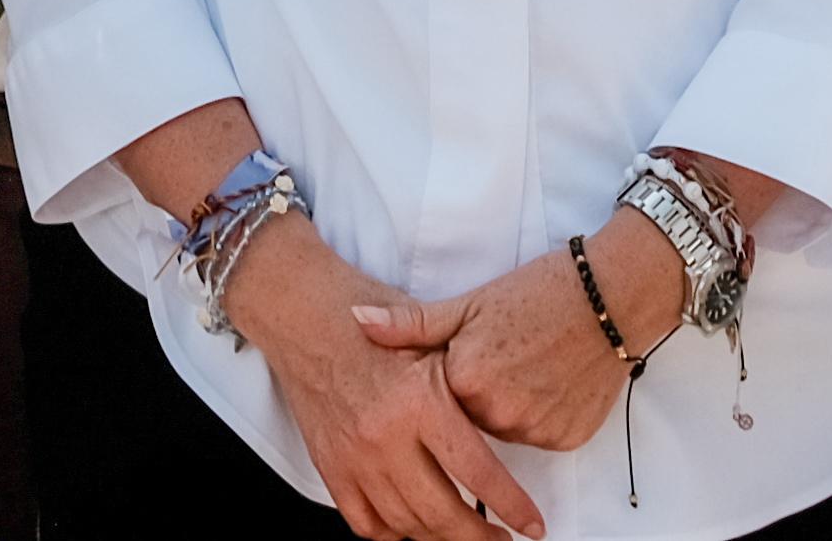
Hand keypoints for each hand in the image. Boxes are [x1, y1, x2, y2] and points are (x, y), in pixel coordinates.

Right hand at [223, 220, 544, 540]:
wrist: (299, 312)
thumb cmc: (363, 312)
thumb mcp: (426, 331)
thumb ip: (463, 376)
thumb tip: (507, 413)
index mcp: (418, 400)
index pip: (477, 471)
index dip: (512, 506)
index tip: (532, 526)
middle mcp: (384, 437)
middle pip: (442, 512)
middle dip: (481, 536)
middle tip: (503, 538)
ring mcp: (353, 458)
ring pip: (406, 524)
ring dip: (442, 538)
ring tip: (467, 534)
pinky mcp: (330, 467)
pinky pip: (366, 523)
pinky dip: (395, 532)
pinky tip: (416, 526)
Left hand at [356, 231, 670, 454]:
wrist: (612, 295)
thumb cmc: (538, 291)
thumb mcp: (470, 302)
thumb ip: (412, 323)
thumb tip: (357, 319)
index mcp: (464, 379)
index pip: (434, 398)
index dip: (447, 374)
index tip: (463, 353)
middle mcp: (497, 414)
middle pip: (467, 420)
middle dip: (476, 393)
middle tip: (503, 354)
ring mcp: (535, 430)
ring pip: (503, 430)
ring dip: (508, 406)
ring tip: (529, 362)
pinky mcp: (566, 439)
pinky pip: (539, 436)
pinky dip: (541, 414)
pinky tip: (553, 378)